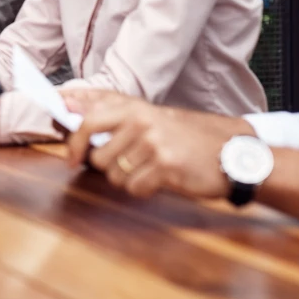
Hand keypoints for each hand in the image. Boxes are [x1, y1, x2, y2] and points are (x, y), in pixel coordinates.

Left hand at [63, 89, 239, 199]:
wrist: (228, 151)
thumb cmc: (186, 137)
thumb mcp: (151, 119)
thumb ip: (115, 118)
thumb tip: (70, 112)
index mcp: (134, 109)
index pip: (88, 122)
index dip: (74, 143)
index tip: (70, 159)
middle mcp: (140, 122)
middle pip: (98, 156)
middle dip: (107, 168)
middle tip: (127, 168)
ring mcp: (152, 144)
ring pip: (115, 175)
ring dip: (128, 179)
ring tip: (149, 170)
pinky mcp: (165, 166)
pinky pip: (134, 188)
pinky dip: (143, 189)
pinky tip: (160, 180)